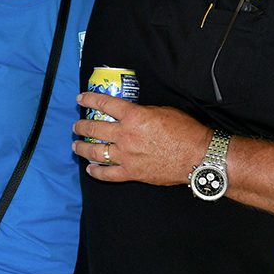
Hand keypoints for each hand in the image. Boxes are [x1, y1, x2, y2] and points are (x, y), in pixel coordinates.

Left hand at [72, 92, 209, 185]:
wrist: (197, 156)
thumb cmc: (185, 131)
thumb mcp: (163, 111)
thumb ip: (143, 112)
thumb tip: (133, 114)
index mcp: (133, 116)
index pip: (105, 104)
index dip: (90, 99)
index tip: (82, 98)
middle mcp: (125, 135)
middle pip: (95, 128)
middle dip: (82, 126)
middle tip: (77, 125)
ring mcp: (126, 155)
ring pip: (96, 151)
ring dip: (83, 148)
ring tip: (76, 146)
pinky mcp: (132, 172)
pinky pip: (108, 174)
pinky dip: (97, 172)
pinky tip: (90, 169)